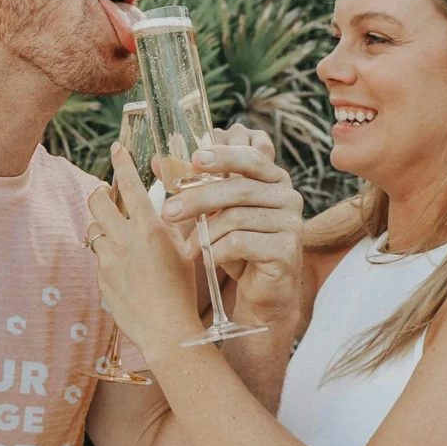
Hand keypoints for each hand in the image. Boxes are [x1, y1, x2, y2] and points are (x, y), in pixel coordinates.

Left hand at [87, 147, 203, 362]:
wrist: (167, 330)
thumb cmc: (182, 290)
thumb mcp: (185, 249)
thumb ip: (175, 223)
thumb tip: (173, 202)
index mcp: (150, 228)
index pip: (129, 184)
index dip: (121, 162)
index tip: (117, 148)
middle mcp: (125, 239)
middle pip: (96, 201)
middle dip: (99, 193)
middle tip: (106, 194)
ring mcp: (109, 259)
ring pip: (93, 229)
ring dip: (102, 227)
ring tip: (119, 236)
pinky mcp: (100, 278)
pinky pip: (99, 257)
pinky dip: (108, 256)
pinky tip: (126, 270)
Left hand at [161, 126, 302, 329]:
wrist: (263, 289)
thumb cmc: (238, 246)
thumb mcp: (215, 212)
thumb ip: (192, 186)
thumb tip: (156, 161)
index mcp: (273, 179)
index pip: (250, 158)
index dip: (223, 156)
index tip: (195, 159)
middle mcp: (288, 196)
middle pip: (238, 189)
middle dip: (198, 199)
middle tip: (168, 212)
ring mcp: (291, 223)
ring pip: (236, 218)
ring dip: (204, 234)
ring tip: (187, 249)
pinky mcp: (286, 250)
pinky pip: (241, 243)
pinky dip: (216, 251)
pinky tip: (206, 259)